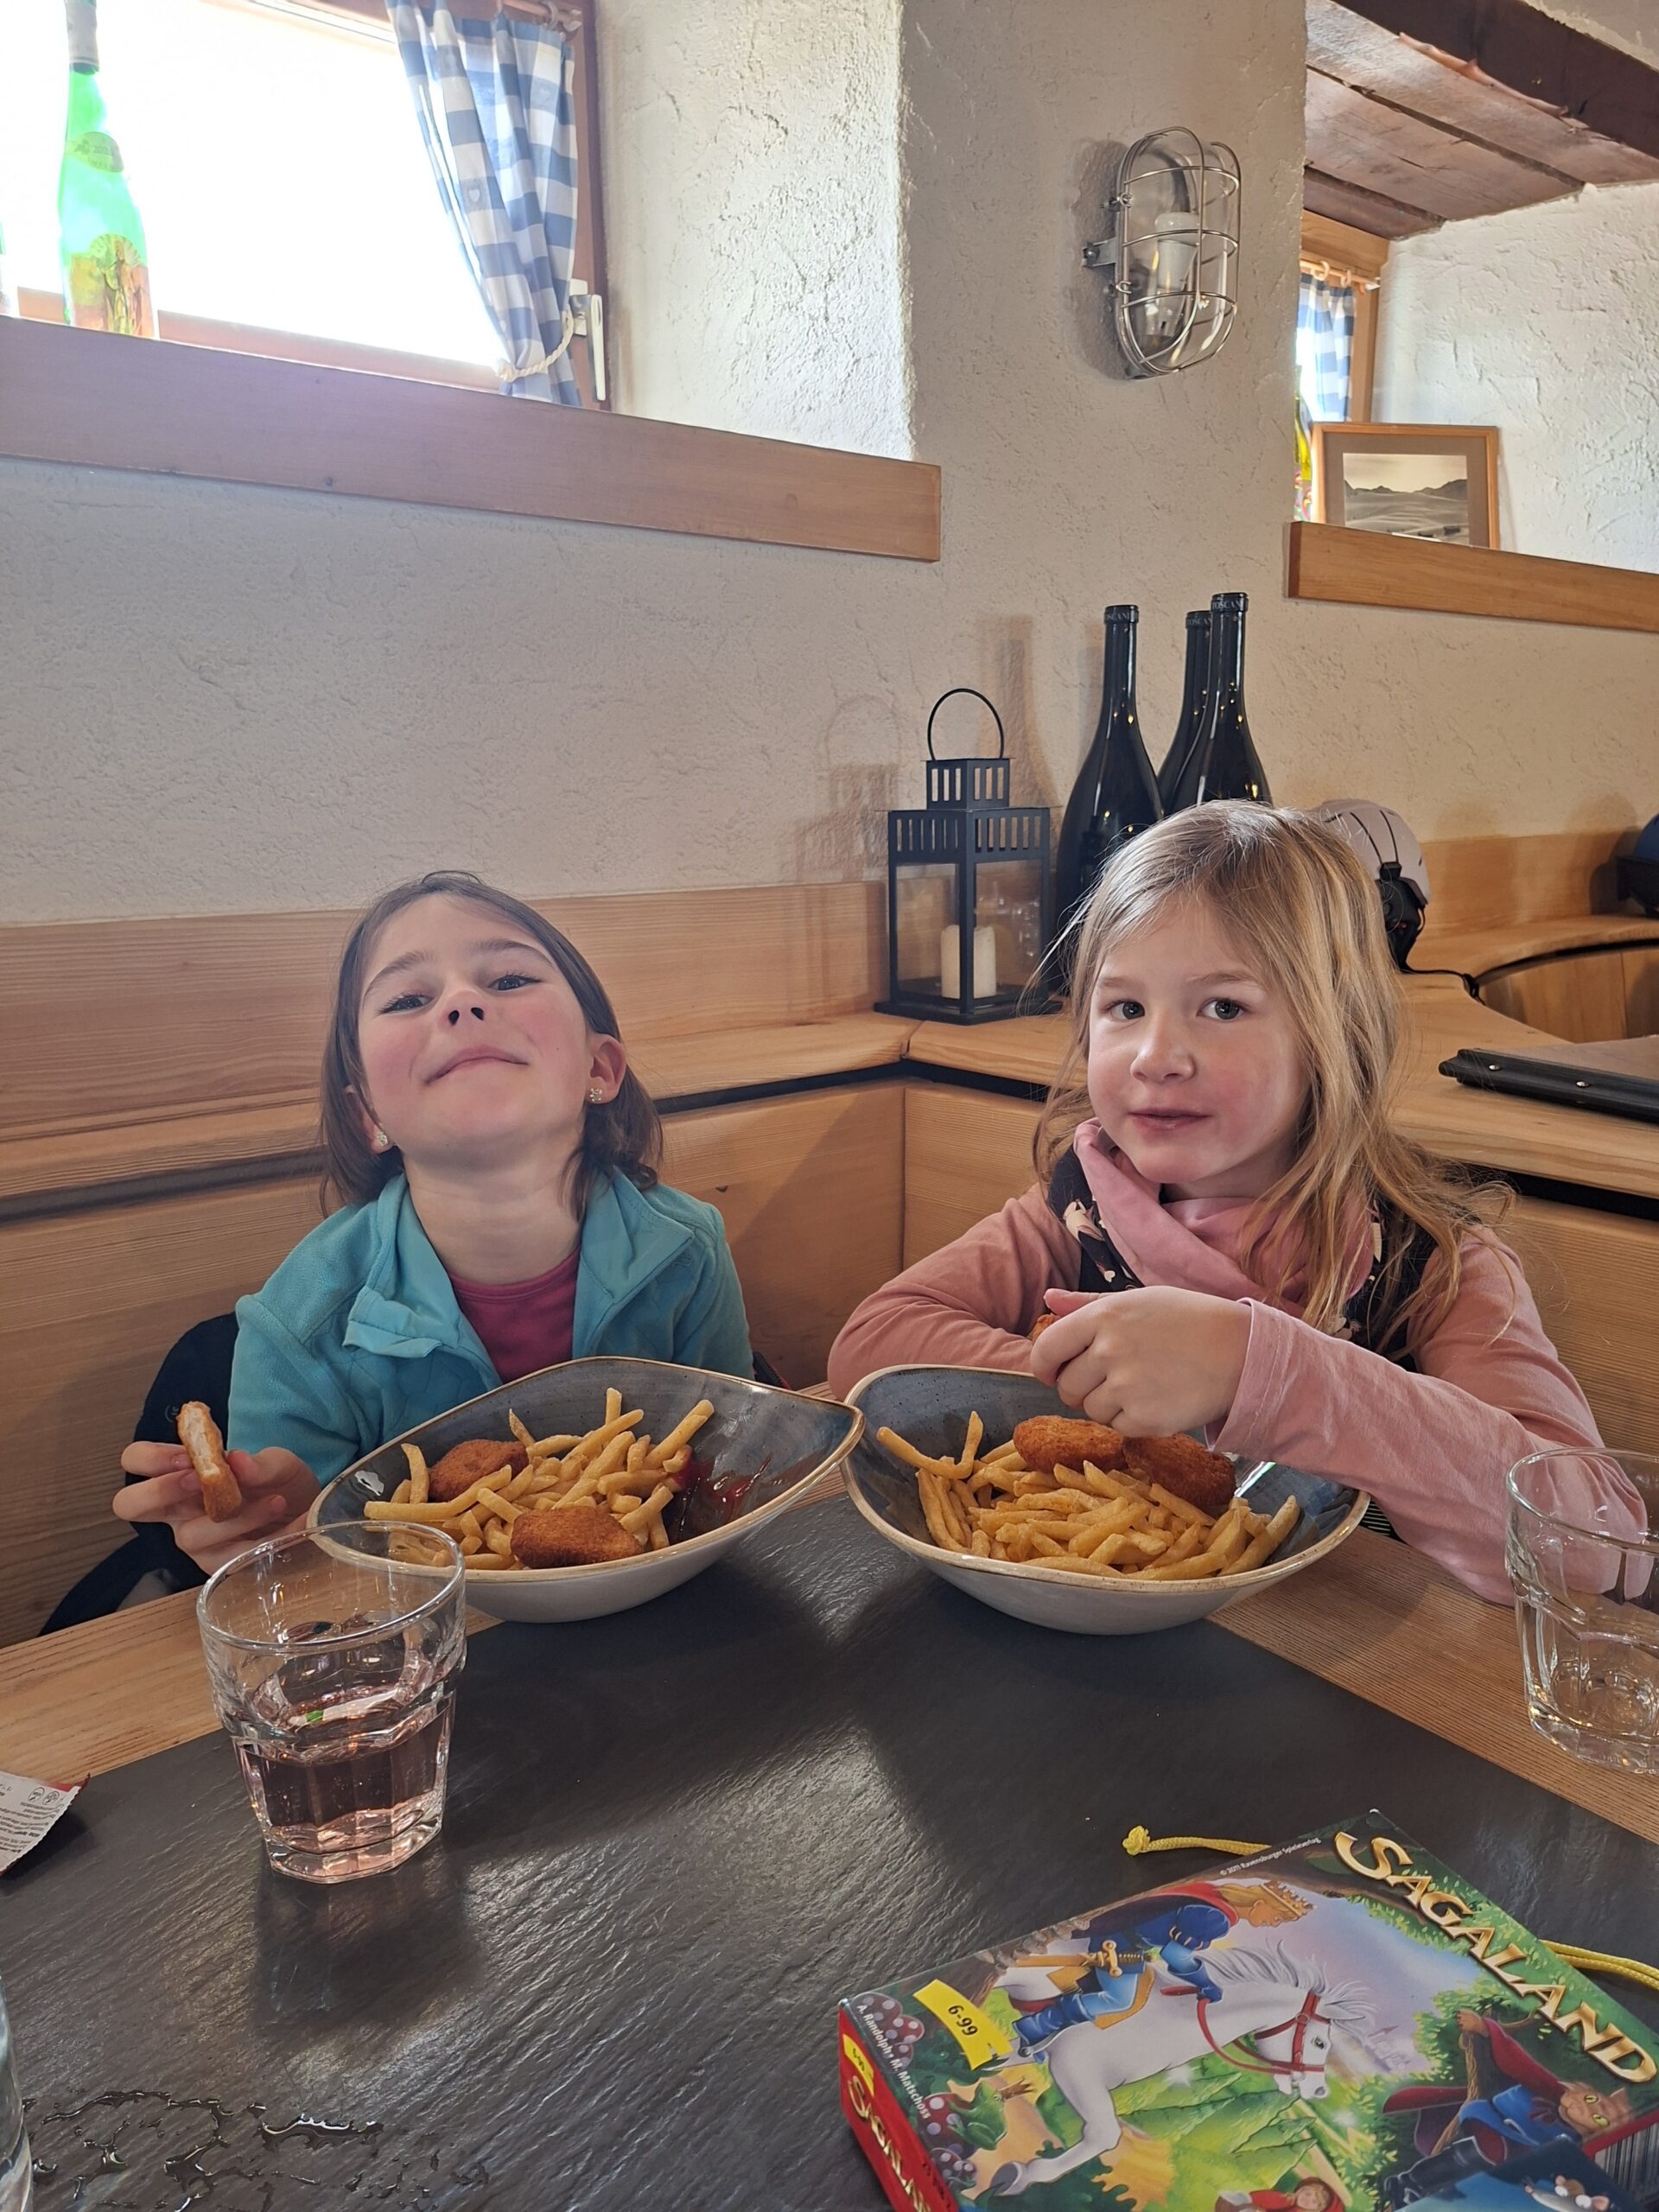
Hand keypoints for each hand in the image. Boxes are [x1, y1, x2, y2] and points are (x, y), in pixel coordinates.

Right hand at [113, 1444, 320, 1575]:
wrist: (307, 1510)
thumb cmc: (280, 1482)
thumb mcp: (279, 1464)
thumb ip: (260, 1462)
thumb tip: (239, 1461)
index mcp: (180, 1473)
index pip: (137, 1459)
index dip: (151, 1457)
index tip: (186, 1456)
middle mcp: (177, 1508)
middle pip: (129, 1503)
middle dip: (159, 1491)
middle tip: (199, 1481)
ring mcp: (193, 1538)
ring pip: (188, 1535)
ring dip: (231, 1519)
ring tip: (274, 1502)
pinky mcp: (215, 1565)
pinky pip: (224, 1557)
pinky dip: (256, 1539)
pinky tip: (284, 1523)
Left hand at [1029, 1287, 1249, 1435]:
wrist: (1239, 1351)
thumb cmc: (1187, 1320)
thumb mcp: (1137, 1300)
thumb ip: (1087, 1304)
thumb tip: (1047, 1301)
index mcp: (1103, 1316)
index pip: (1046, 1349)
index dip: (1044, 1366)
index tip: (1052, 1372)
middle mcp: (1109, 1350)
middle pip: (1066, 1387)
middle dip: (1081, 1388)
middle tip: (1112, 1378)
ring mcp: (1126, 1386)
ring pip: (1091, 1410)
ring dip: (1108, 1404)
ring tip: (1141, 1385)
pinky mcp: (1145, 1418)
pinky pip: (1118, 1428)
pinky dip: (1132, 1420)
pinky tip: (1156, 1400)